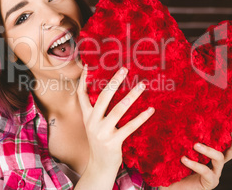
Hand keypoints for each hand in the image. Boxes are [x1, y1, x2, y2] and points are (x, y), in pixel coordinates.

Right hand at [76, 65, 154, 185]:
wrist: (99, 166)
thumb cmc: (100, 141)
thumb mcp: (93, 125)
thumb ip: (97, 111)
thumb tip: (108, 92)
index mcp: (87, 117)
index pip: (81, 95)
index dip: (83, 80)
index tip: (88, 65)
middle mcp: (92, 123)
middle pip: (103, 97)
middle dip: (114, 81)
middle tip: (125, 69)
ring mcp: (102, 133)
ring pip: (119, 109)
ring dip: (132, 96)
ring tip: (142, 84)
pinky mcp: (113, 142)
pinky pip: (130, 127)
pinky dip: (141, 117)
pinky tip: (150, 109)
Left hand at [161, 126, 231, 189]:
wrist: (168, 186)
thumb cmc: (171, 165)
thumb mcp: (175, 149)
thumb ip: (177, 138)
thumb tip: (167, 118)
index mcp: (211, 153)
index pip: (226, 142)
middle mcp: (215, 163)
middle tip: (230, 128)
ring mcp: (214, 173)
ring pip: (219, 158)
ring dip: (208, 149)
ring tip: (195, 145)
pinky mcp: (209, 182)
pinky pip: (205, 171)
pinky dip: (195, 164)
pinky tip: (183, 159)